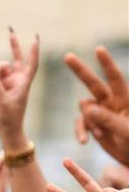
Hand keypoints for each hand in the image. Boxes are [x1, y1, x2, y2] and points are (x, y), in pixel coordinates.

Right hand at [0, 28, 39, 150]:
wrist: (8, 131)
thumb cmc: (10, 119)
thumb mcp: (2, 101)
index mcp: (24, 83)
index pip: (31, 63)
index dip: (33, 50)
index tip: (35, 37)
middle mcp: (18, 80)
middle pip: (17, 58)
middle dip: (13, 44)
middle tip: (10, 29)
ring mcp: (10, 83)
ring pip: (0, 67)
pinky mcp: (1, 87)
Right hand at [67, 46, 128, 165]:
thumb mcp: (126, 132)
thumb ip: (108, 119)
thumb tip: (88, 107)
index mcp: (125, 101)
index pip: (116, 79)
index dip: (106, 64)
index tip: (98, 49)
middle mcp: (112, 104)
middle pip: (94, 84)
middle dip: (80, 70)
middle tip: (68, 56)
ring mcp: (102, 114)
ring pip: (84, 108)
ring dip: (87, 121)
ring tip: (97, 135)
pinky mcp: (94, 125)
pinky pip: (81, 123)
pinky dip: (80, 131)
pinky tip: (84, 141)